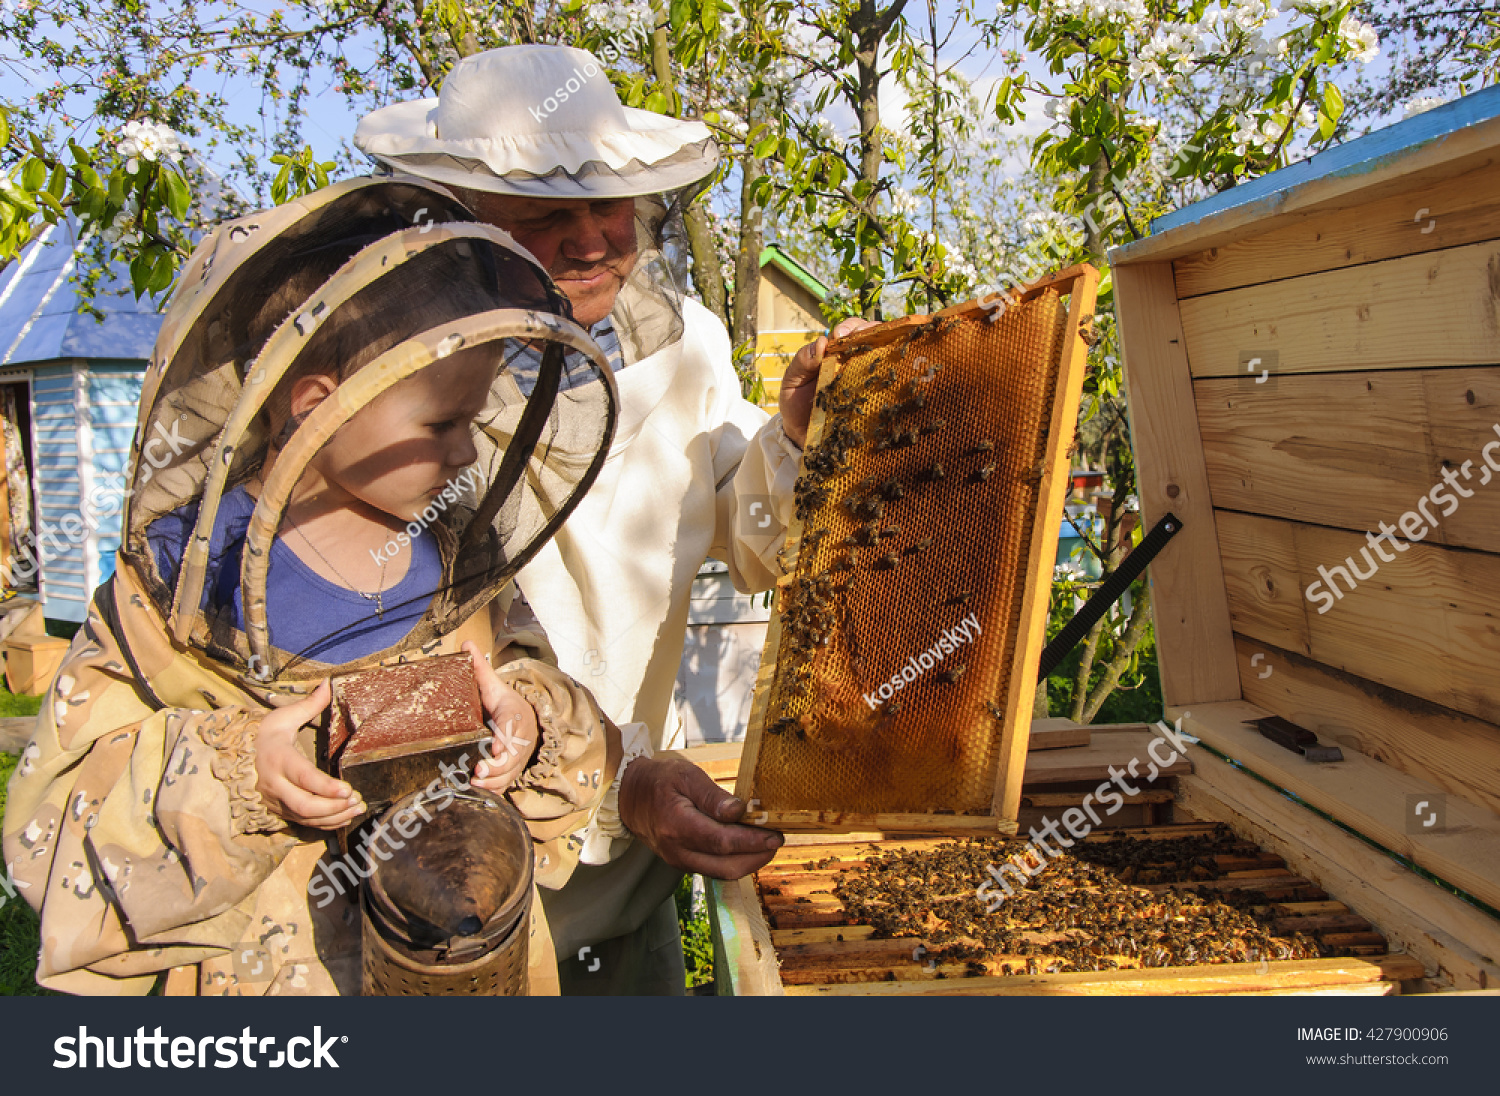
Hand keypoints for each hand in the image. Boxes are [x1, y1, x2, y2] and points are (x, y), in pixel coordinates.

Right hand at [255, 680, 364, 828]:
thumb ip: (308, 705)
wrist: (234, 759)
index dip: (326, 787)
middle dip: (333, 807)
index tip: (347, 789)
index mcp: (278, 759)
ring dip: (334, 817)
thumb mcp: (282, 717)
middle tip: (357, 800)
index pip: (303, 777)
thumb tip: (328, 685)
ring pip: (305, 817)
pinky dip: (326, 824)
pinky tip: (345, 817)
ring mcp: (277, 801)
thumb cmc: (263, 736)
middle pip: (305, 804)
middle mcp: (276, 784)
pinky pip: (304, 823)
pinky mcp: (280, 811)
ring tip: (357, 809)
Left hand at [464, 641, 540, 792]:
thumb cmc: (504, 704)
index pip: (513, 727)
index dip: (506, 739)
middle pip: (513, 756)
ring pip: (510, 772)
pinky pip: (507, 783)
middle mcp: (520, 738)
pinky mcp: (513, 770)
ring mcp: (518, 756)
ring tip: (476, 782)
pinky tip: (480, 791)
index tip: (496, 748)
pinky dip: (495, 789)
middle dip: (497, 766)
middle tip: (479, 770)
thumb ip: (480, 667)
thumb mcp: (493, 685)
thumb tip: (465, 643)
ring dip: (494, 780)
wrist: (526, 721)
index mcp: (515, 714)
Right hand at [618, 757, 782, 879]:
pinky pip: (714, 869)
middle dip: (757, 856)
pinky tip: (748, 847)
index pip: (722, 842)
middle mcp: (678, 851)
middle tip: (776, 840)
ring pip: (722, 872)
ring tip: (766, 844)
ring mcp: (679, 860)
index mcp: (677, 826)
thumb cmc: (658, 781)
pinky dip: (735, 861)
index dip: (752, 842)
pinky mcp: (683, 863)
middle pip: (726, 866)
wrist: (629, 797)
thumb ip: (712, 795)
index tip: (775, 835)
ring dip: (749, 862)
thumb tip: (738, 811)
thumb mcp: (685, 776)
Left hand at [779, 317, 880, 446]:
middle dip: (871, 332)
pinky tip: (891, 377)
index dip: (849, 328)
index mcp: (834, 353)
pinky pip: (888, 387)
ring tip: (879, 354)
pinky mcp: (873, 400)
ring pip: (885, 357)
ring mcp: (866, 380)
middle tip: (862, 341)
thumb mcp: (792, 381)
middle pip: (872, 337)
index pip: (849, 331)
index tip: (840, 337)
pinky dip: (892, 379)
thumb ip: (801, 361)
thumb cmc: (796, 404)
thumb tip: (822, 342)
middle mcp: (854, 362)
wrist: (802, 436)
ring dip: (886, 349)